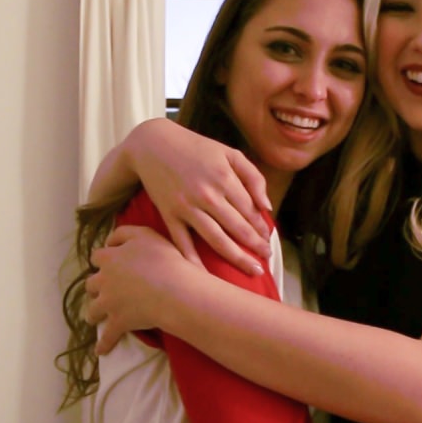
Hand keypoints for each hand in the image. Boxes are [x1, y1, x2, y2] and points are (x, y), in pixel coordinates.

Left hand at [85, 225, 198, 353]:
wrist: (173, 289)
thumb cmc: (164, 259)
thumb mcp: (145, 234)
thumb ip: (125, 233)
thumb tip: (109, 240)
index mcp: (110, 259)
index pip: (97, 257)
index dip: (102, 260)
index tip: (108, 263)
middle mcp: (104, 281)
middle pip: (91, 284)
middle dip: (96, 287)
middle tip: (105, 290)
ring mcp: (109, 303)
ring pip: (92, 310)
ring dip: (93, 313)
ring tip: (96, 318)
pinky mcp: (118, 322)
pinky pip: (107, 336)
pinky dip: (103, 344)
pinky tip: (100, 351)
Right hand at [125, 119, 271, 273]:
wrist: (152, 144)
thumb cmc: (195, 147)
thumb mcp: (229, 153)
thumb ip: (253, 177)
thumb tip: (266, 207)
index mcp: (224, 178)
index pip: (250, 211)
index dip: (262, 228)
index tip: (268, 241)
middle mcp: (207, 195)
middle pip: (237, 229)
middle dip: (255, 247)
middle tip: (266, 260)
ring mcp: (187, 208)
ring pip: (217, 240)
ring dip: (237, 257)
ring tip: (253, 270)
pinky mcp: (169, 216)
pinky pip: (183, 243)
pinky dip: (194, 262)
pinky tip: (207, 277)